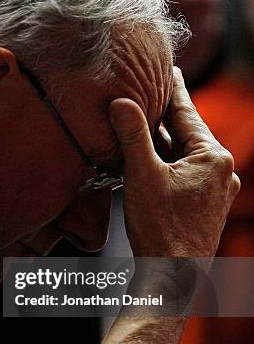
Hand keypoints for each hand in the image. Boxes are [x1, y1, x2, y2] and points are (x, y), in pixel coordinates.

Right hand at [108, 67, 239, 258]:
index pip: (187, 113)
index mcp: (213, 157)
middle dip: (164, 116)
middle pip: (186, 133)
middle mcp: (221, 171)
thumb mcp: (143, 176)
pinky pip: (185, 172)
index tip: (167, 67)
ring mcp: (216, 189)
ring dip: (163, 142)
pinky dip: (167, 162)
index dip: (173, 89)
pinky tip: (148, 160)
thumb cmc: (161, 230)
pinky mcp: (206, 204)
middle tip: (148, 91)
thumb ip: (133, 136)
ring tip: (142, 124)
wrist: (174, 276)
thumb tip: (121, 103)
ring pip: (184, 154)